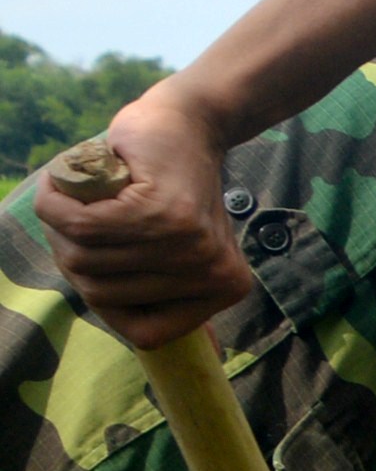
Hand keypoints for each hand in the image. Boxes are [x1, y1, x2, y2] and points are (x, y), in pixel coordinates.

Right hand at [31, 85, 252, 349]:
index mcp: (224, 288)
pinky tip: (64, 186)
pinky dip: (56, 204)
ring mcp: (187, 245)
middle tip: (91, 217)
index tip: (113, 257)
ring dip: (63, 228)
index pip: (142, 333)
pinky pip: (78, 226)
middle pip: (102, 295)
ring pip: (83, 261)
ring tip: (83, 200)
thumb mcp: (188, 249)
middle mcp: (213, 272)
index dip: (107, 298)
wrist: (190, 120)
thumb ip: (183, 298)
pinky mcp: (158, 213)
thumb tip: (195, 350)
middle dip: (77, 257)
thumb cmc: (178, 186)